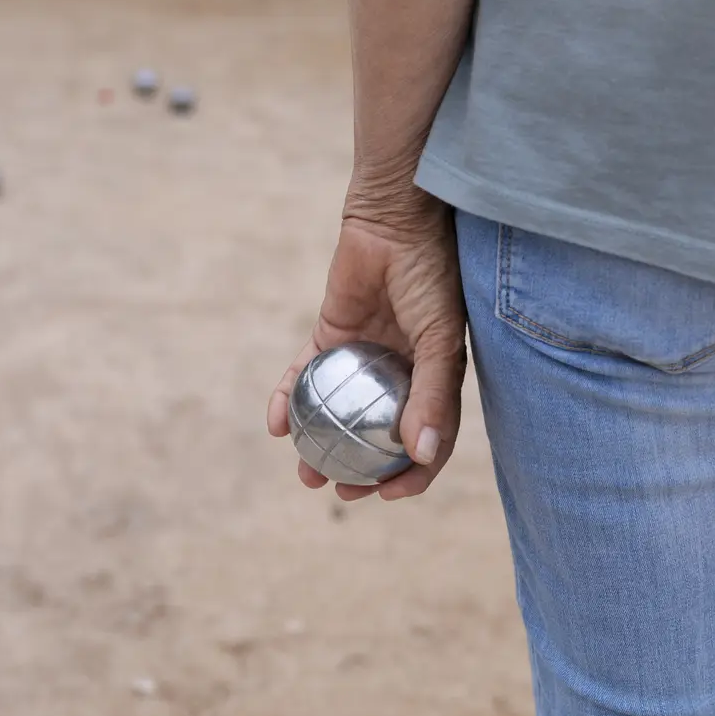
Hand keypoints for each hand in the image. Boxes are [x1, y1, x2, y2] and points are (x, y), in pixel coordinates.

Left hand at [266, 182, 466, 500]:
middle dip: (359, 471)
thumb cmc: (432, 276)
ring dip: (320, 445)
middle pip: (376, 435)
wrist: (396, 219)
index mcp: (435, 379)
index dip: (410, 476)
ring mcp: (363, 356)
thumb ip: (434, 396)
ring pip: (337, 412)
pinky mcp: (330, 335)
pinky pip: (305, 374)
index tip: (385, 495)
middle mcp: (400, 374)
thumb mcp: (440, 339)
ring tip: (303, 472)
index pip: (426, 441)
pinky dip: (288, 399)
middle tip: (338, 490)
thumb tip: (421, 456)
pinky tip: (274, 424)